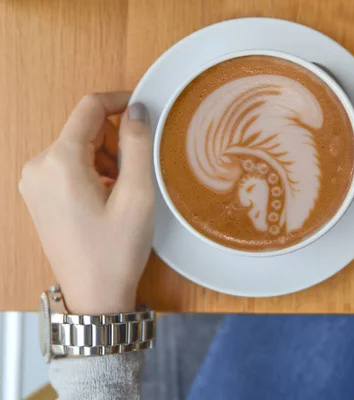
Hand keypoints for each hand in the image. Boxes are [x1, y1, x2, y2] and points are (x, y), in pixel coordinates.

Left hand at [19, 92, 153, 314]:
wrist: (94, 295)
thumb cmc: (115, 251)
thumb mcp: (137, 195)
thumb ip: (137, 145)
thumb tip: (137, 111)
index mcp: (59, 162)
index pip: (89, 109)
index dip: (119, 102)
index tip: (143, 110)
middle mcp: (38, 167)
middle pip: (83, 129)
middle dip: (114, 143)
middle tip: (133, 176)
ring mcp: (35, 182)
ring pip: (77, 147)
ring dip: (105, 160)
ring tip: (119, 195)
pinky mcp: (39, 194)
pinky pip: (68, 166)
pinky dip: (92, 172)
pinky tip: (105, 200)